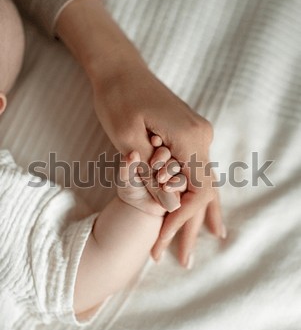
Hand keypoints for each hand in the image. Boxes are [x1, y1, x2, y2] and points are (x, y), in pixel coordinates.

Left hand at [55, 0, 224, 267]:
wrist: (121, 68)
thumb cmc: (118, 98)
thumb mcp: (126, 138)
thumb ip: (149, 173)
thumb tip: (168, 206)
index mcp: (190, 138)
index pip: (196, 192)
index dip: (180, 222)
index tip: (160, 244)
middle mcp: (202, 137)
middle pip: (204, 191)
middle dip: (191, 226)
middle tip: (183, 261)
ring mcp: (199, 135)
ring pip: (205, 182)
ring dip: (200, 213)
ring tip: (211, 241)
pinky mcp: (190, 134)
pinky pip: (198, 170)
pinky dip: (200, 194)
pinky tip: (209, 211)